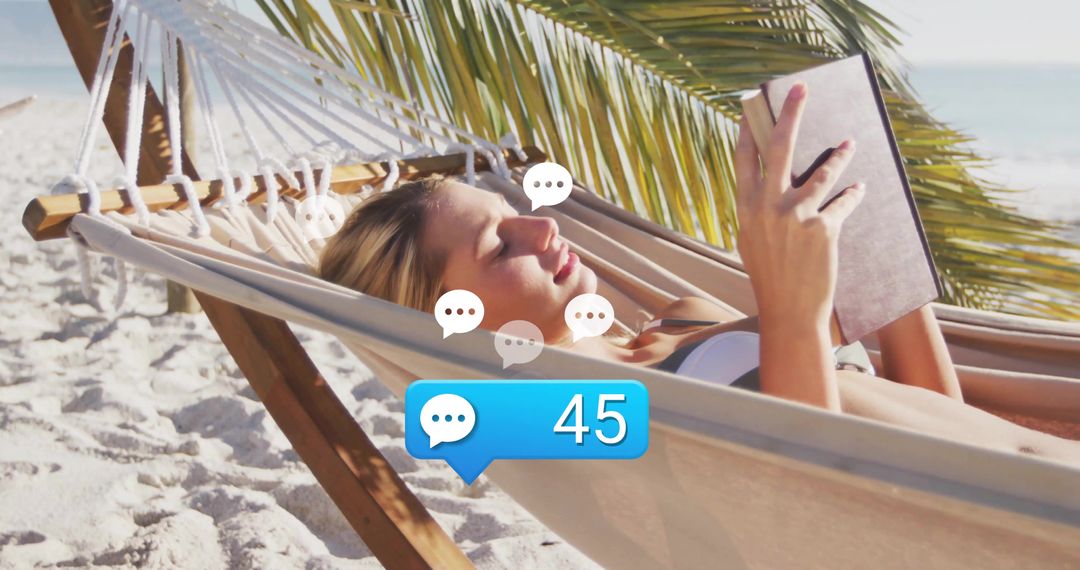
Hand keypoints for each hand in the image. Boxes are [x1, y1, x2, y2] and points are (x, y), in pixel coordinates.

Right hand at [734, 82, 865, 329]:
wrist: (789, 311)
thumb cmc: (770, 276)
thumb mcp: (752, 239)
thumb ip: (758, 209)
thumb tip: (770, 179)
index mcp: (745, 208)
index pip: (745, 159)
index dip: (750, 130)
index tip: (753, 106)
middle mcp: (767, 207)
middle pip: (780, 147)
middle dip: (791, 112)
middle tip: (801, 87)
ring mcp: (795, 216)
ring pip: (821, 172)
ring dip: (838, 156)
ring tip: (848, 143)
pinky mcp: (823, 228)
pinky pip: (842, 202)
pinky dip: (852, 195)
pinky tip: (859, 189)